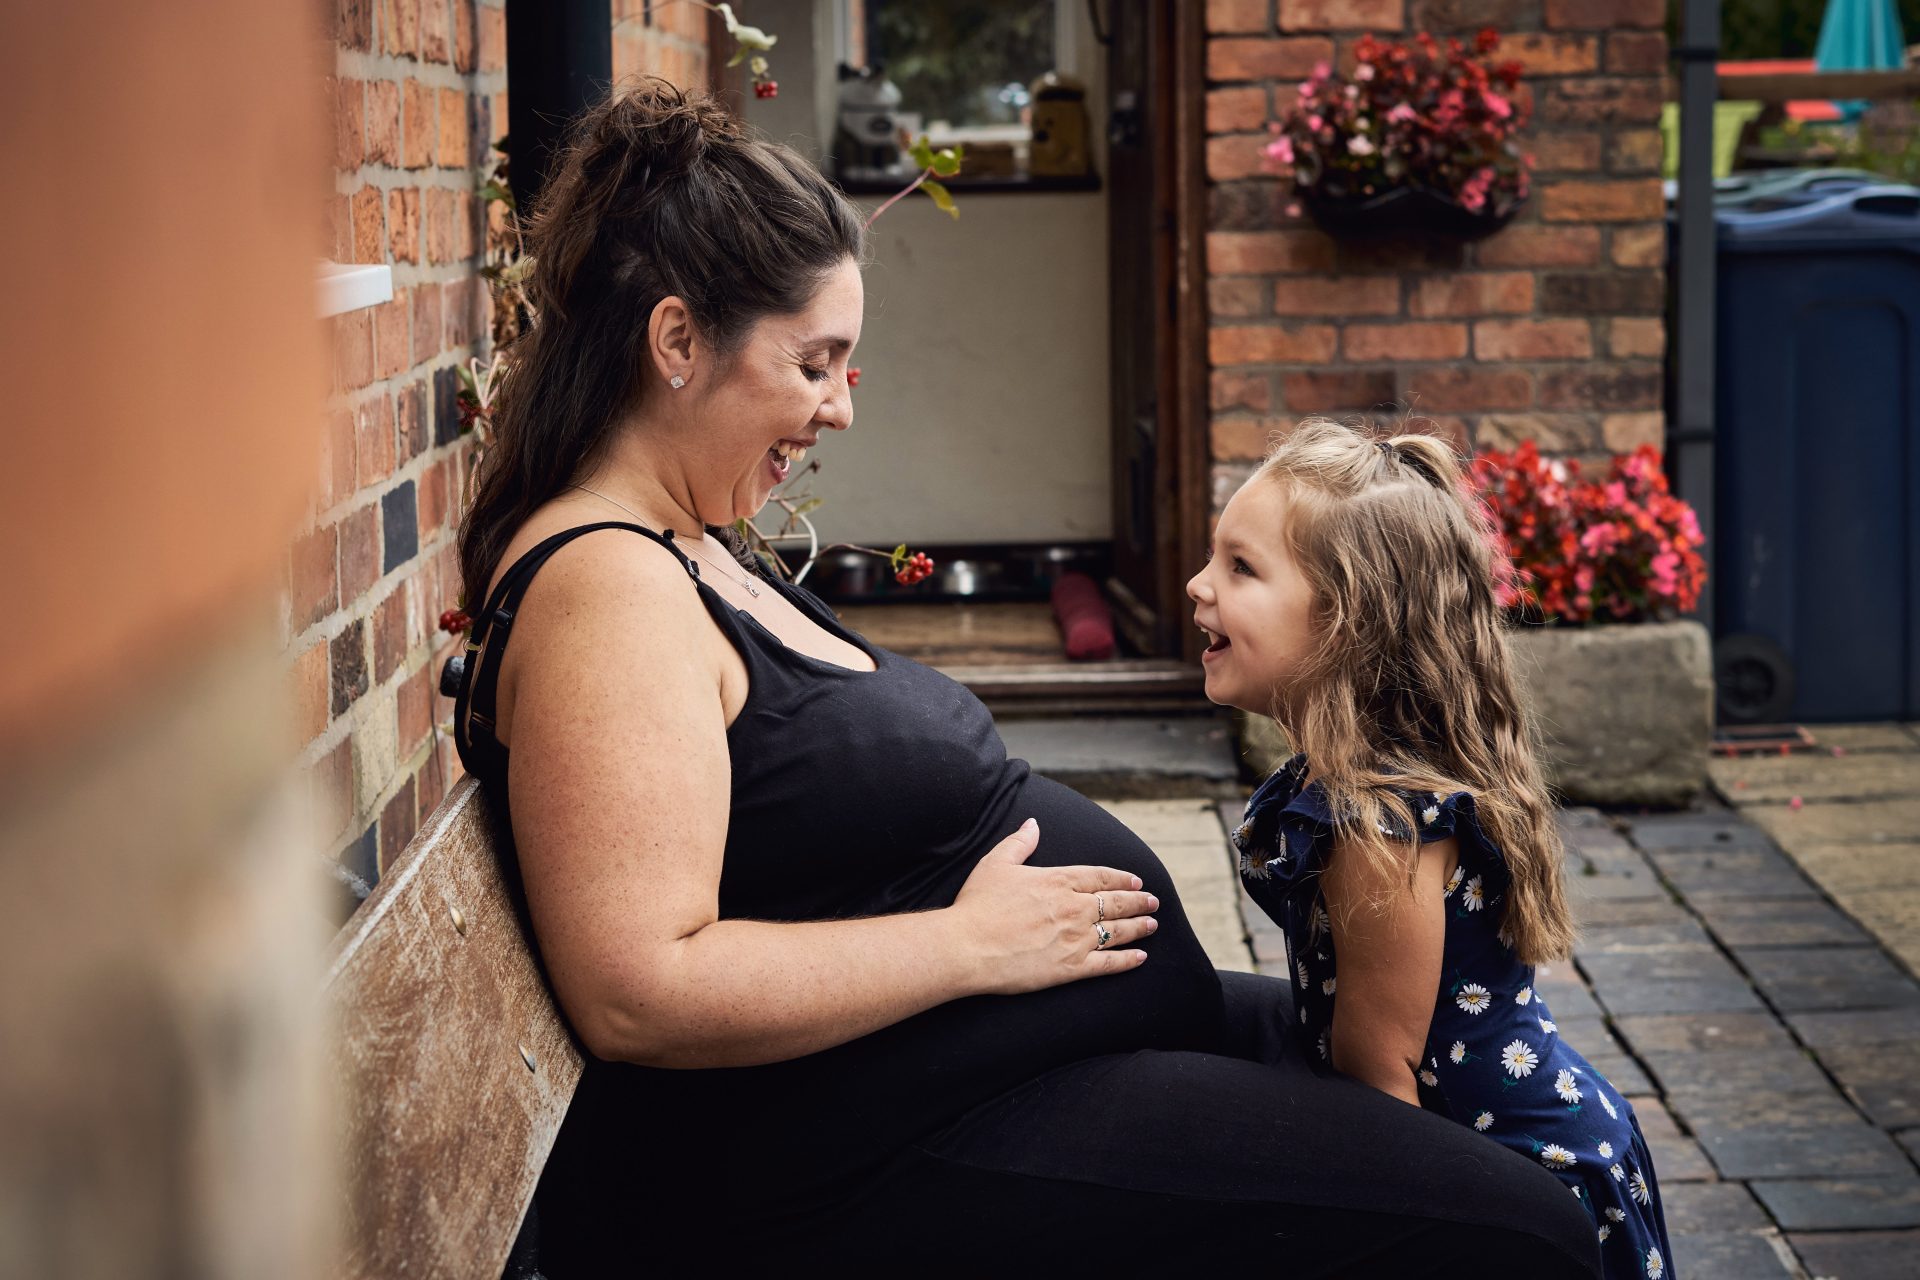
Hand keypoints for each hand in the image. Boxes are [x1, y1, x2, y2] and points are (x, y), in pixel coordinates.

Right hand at [945, 819, 1158, 995]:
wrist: (967, 946)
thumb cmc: (977, 904)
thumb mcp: (996, 864)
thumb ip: (1019, 843)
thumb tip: (1033, 823)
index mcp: (1058, 880)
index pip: (1100, 877)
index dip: (1122, 878)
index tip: (1136, 880)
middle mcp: (1073, 907)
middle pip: (1116, 902)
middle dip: (1138, 901)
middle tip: (1153, 901)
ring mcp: (1076, 938)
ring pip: (1118, 931)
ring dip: (1138, 927)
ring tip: (1152, 924)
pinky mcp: (1071, 967)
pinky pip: (1108, 964)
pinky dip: (1127, 960)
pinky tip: (1140, 958)